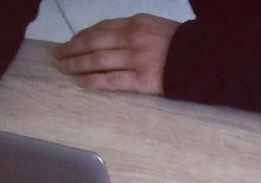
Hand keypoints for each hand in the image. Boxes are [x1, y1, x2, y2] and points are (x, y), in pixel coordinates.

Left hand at [53, 14, 177, 93]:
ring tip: (64, 69)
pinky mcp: (142, 80)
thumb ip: (131, 31)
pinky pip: (112, 80)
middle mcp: (133, 38)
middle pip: (94, 42)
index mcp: (135, 22)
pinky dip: (93, 81)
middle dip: (72, 49)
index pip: (101, 28)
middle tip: (58, 55)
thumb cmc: (178, 45)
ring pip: (98, 61)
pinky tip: (81, 82)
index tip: (70, 42)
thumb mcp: (154, 26)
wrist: (203, 60)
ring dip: (77, 64)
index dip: (82, 36)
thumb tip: (105, 39)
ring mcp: (136, 59)